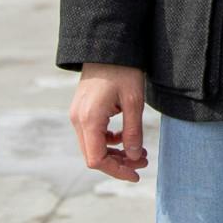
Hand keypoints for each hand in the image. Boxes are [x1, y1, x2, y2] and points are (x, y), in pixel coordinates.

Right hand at [71, 64, 148, 182]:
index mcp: (89, 119)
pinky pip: (93, 134)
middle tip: (144, 162)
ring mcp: (77, 115)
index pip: (96, 159)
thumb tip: (134, 157)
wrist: (108, 47)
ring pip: (93, 146)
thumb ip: (133, 131)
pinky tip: (126, 137)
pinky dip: (109, 141)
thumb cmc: (123, 70)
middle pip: (93, 155)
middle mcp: (78, 120)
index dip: (116, 171)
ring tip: (140, 151)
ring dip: (115, 153)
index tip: (136, 175)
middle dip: (119, 163)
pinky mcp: (82, 110)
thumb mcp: (134, 101)